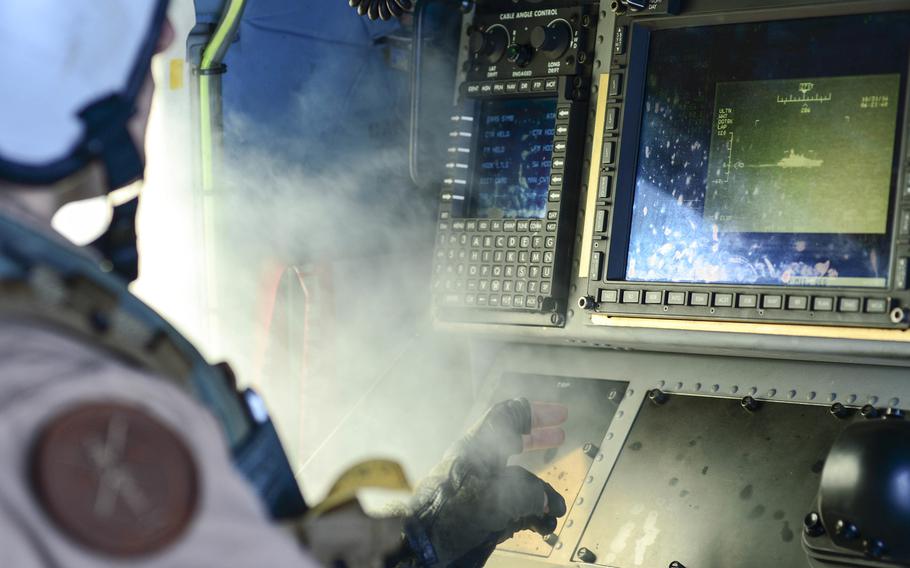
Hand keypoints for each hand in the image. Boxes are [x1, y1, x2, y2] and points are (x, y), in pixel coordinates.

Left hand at [403, 398, 567, 566]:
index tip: (557, 414)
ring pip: (506, 466)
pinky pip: (500, 491)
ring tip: (551, 477)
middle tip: (559, 433)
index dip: (534, 411)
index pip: (507, 414)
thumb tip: (547, 501)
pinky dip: (520, 496)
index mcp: (479, 445)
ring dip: (531, 470)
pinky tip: (535, 510)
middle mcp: (475, 459)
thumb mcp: (498, 498)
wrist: (421, 539)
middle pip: (508, 436)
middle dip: (536, 434)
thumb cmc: (451, 511)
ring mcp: (471, 481)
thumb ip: (530, 494)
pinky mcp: (468, 503)